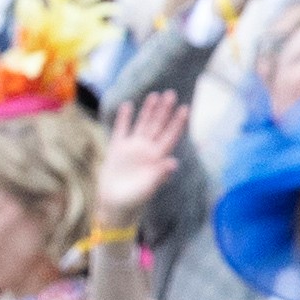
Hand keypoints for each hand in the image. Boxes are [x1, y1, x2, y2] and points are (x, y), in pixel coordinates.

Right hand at [95, 90, 187, 220]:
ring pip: (142, 125)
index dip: (177, 122)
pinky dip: (124, 118)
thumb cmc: (134, 200)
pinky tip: (127, 106)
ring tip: (155, 95)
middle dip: (164, 110)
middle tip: (171, 94)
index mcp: (157, 158)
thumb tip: (173, 162)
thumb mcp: (148, 188)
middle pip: (158, 126)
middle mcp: (147, 150)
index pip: (170, 136)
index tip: (185, 108)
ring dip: (148, 111)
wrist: (114, 205)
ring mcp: (132, 149)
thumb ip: (160, 174)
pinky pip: (121, 130)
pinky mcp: (116, 150)